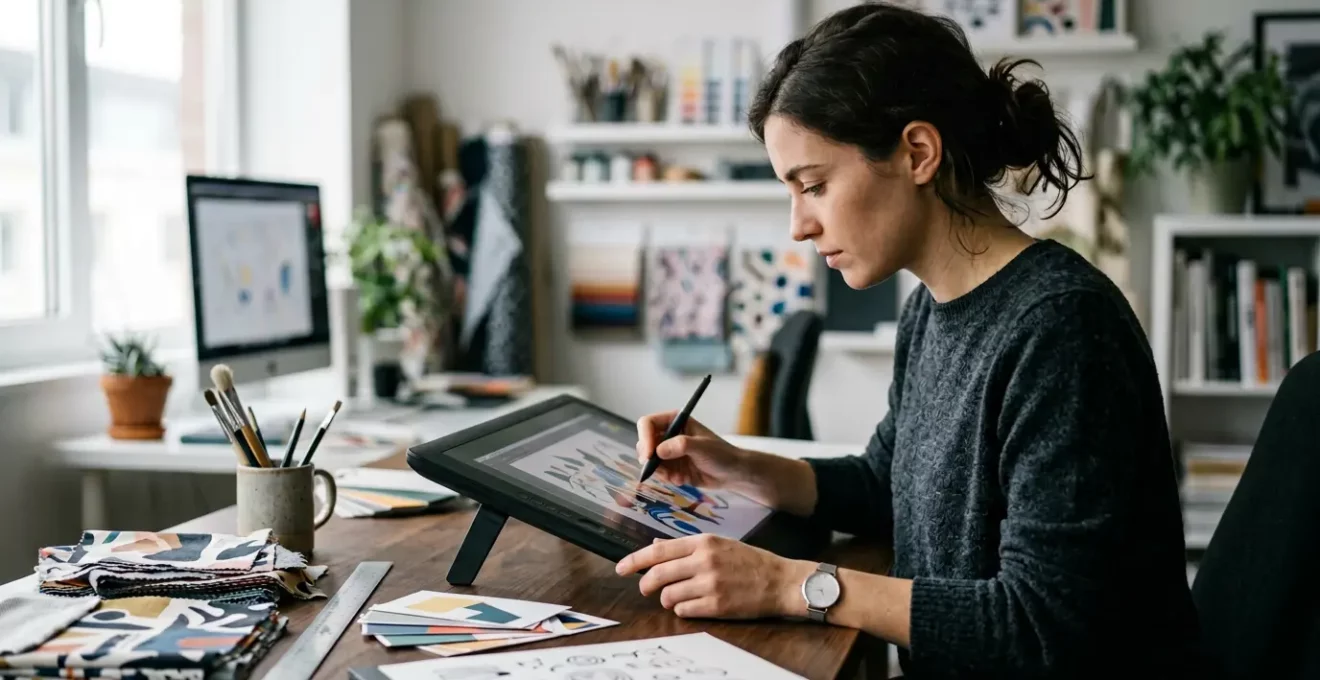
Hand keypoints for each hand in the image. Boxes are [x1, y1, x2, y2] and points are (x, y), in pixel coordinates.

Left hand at [615, 534, 811, 619]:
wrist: (779, 581)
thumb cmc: (749, 562)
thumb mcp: (719, 544)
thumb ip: (688, 546)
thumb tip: (656, 545)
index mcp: (703, 542)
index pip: (658, 551)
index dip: (635, 560)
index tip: (621, 568)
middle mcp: (704, 561)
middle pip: (658, 574)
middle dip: (646, 584)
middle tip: (645, 589)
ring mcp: (710, 584)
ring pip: (668, 595)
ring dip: (666, 599)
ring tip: (675, 597)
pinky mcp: (716, 605)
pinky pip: (683, 610)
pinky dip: (682, 610)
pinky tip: (691, 605)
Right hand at [635, 411, 749, 489]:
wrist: (733, 473)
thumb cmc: (721, 454)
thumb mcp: (702, 447)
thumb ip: (681, 446)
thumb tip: (658, 452)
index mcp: (675, 421)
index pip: (648, 423)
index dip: (645, 437)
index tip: (650, 455)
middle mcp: (669, 434)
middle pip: (644, 443)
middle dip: (649, 458)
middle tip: (658, 470)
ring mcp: (669, 452)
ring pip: (649, 461)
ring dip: (660, 471)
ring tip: (677, 477)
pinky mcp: (671, 467)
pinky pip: (659, 473)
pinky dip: (668, 478)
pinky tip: (682, 480)